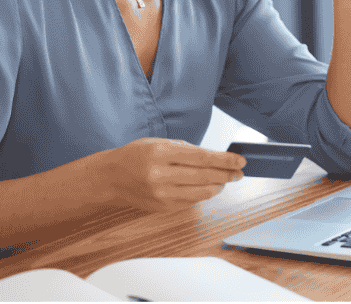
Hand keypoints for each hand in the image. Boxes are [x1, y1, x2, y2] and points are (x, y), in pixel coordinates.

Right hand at [99, 138, 245, 212]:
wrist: (110, 178)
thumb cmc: (135, 155)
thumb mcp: (159, 143)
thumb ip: (186, 149)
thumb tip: (214, 157)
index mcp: (161, 153)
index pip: (202, 157)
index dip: (225, 160)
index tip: (240, 160)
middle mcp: (161, 175)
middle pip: (205, 176)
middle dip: (227, 174)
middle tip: (239, 172)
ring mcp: (162, 194)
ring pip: (201, 193)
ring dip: (218, 186)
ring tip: (225, 180)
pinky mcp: (163, 207)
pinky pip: (191, 202)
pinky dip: (203, 194)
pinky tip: (208, 187)